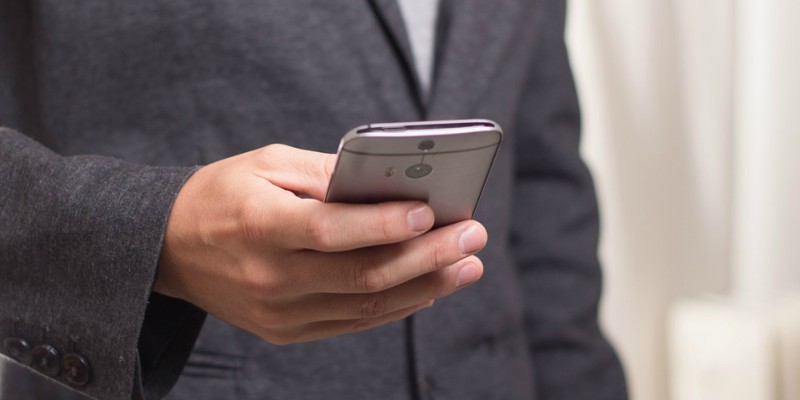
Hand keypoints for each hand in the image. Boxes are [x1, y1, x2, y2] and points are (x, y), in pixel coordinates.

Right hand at [155, 144, 486, 344]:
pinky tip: (429, 287)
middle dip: (427, 256)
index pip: (330, 231)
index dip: (383, 225)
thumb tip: (387, 183)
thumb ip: (325, 174)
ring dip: (425, 286)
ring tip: (467, 265)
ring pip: (366, 306)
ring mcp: (279, 312)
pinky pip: (353, 323)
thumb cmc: (222, 194)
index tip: (431, 213)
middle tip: (472, 236)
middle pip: (362, 275)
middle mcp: (270, 277)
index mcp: (259, 225)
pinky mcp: (287, 330)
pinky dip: (396, 306)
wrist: (169, 248)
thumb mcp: (266, 163)